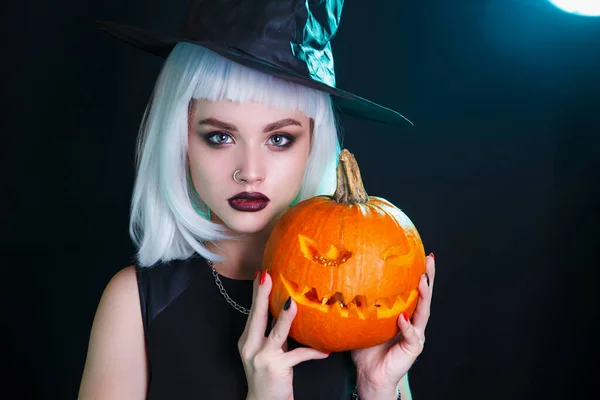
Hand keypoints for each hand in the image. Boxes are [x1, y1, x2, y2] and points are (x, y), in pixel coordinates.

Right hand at [238, 270, 329, 399]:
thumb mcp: (269, 350)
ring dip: (284, 318)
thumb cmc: (270, 374)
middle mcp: (250, 347)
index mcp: (247, 339)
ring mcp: (261, 358)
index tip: (261, 273)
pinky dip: (312, 353)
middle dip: (261, 295)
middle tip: (267, 276)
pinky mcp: (276, 369)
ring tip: (292, 304)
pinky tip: (324, 351)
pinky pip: (297, 356)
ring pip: (275, 334)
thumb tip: (289, 308)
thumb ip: (276, 332)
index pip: (253, 312)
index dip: (256, 292)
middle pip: (257, 316)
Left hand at [351, 253, 435, 398]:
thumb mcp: (363, 319)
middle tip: (429, 260)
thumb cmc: (366, 347)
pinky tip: (402, 317)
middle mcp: (413, 321)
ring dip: (424, 295)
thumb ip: (362, 304)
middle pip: (424, 296)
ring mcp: (415, 334)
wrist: (369, 373)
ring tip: (422, 280)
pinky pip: (411, 335)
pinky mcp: (413, 348)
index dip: (418, 272)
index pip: (413, 289)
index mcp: (404, 313)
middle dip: (428, 277)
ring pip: (423, 312)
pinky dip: (407, 326)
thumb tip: (345, 278)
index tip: (421, 254)